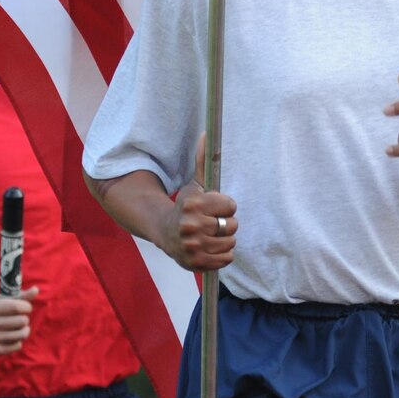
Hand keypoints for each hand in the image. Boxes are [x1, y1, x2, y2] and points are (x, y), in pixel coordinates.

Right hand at [0, 290, 36, 354]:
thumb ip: (17, 296)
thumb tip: (36, 290)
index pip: (17, 307)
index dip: (26, 306)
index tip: (25, 307)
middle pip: (22, 320)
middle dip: (24, 318)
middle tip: (20, 318)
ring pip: (22, 334)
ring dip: (24, 329)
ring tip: (19, 327)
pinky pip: (17, 346)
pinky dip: (18, 340)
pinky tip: (12, 336)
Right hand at [158, 133, 237, 270]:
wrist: (166, 233)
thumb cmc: (187, 207)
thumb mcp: (195, 185)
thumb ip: (204, 161)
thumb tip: (208, 134)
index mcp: (193, 204)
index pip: (231, 205)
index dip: (226, 207)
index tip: (214, 208)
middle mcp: (190, 226)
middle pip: (232, 226)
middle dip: (225, 224)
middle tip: (211, 223)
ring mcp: (192, 246)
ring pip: (231, 243)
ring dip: (224, 240)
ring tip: (210, 236)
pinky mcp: (195, 263)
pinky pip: (226, 259)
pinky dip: (222, 255)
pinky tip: (209, 248)